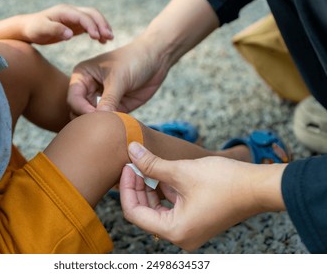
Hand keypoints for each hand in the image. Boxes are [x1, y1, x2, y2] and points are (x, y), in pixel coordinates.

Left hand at [21, 4, 113, 44]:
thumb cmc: (34, 29)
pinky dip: (97, 32)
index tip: (97, 38)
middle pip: (92, 14)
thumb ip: (55, 30)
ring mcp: (74, 18)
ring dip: (103, 27)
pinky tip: (102, 41)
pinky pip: (90, 26)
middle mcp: (71, 12)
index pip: (83, 16)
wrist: (28, 28)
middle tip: (110, 37)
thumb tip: (70, 34)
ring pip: (93, 19)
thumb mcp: (41, 30)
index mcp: (65, 12)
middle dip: (102, 24)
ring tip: (109, 39)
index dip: (92, 26)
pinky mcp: (75, 26)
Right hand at [68, 39, 167, 116]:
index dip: (82, 109)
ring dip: (99, 124)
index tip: (97, 115)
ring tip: (111, 125)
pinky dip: (111, 125)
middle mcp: (88, 88)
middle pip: (78, 111)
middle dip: (88, 119)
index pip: (73, 98)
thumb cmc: (134, 60)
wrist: (156, 59)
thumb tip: (98, 120)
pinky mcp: (115, 108)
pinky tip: (121, 124)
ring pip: (91, 119)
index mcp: (82, 76)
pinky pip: (108, 121)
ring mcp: (101, 99)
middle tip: (102, 124)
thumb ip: (108, 100)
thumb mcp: (119, 79)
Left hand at [119, 142, 285, 250]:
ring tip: (147, 165)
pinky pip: (170, 207)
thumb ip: (152, 164)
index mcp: (175, 230)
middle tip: (135, 162)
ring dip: (149, 187)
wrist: (259, 186)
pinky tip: (162, 173)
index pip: (134, 213)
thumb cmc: (225, 181)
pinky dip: (163, 191)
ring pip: (156, 208)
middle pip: (144, 211)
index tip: (127, 166)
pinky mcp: (195, 220)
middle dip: (137, 186)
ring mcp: (188, 229)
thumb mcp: (182, 171)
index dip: (126, 187)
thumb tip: (131, 150)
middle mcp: (180, 235)